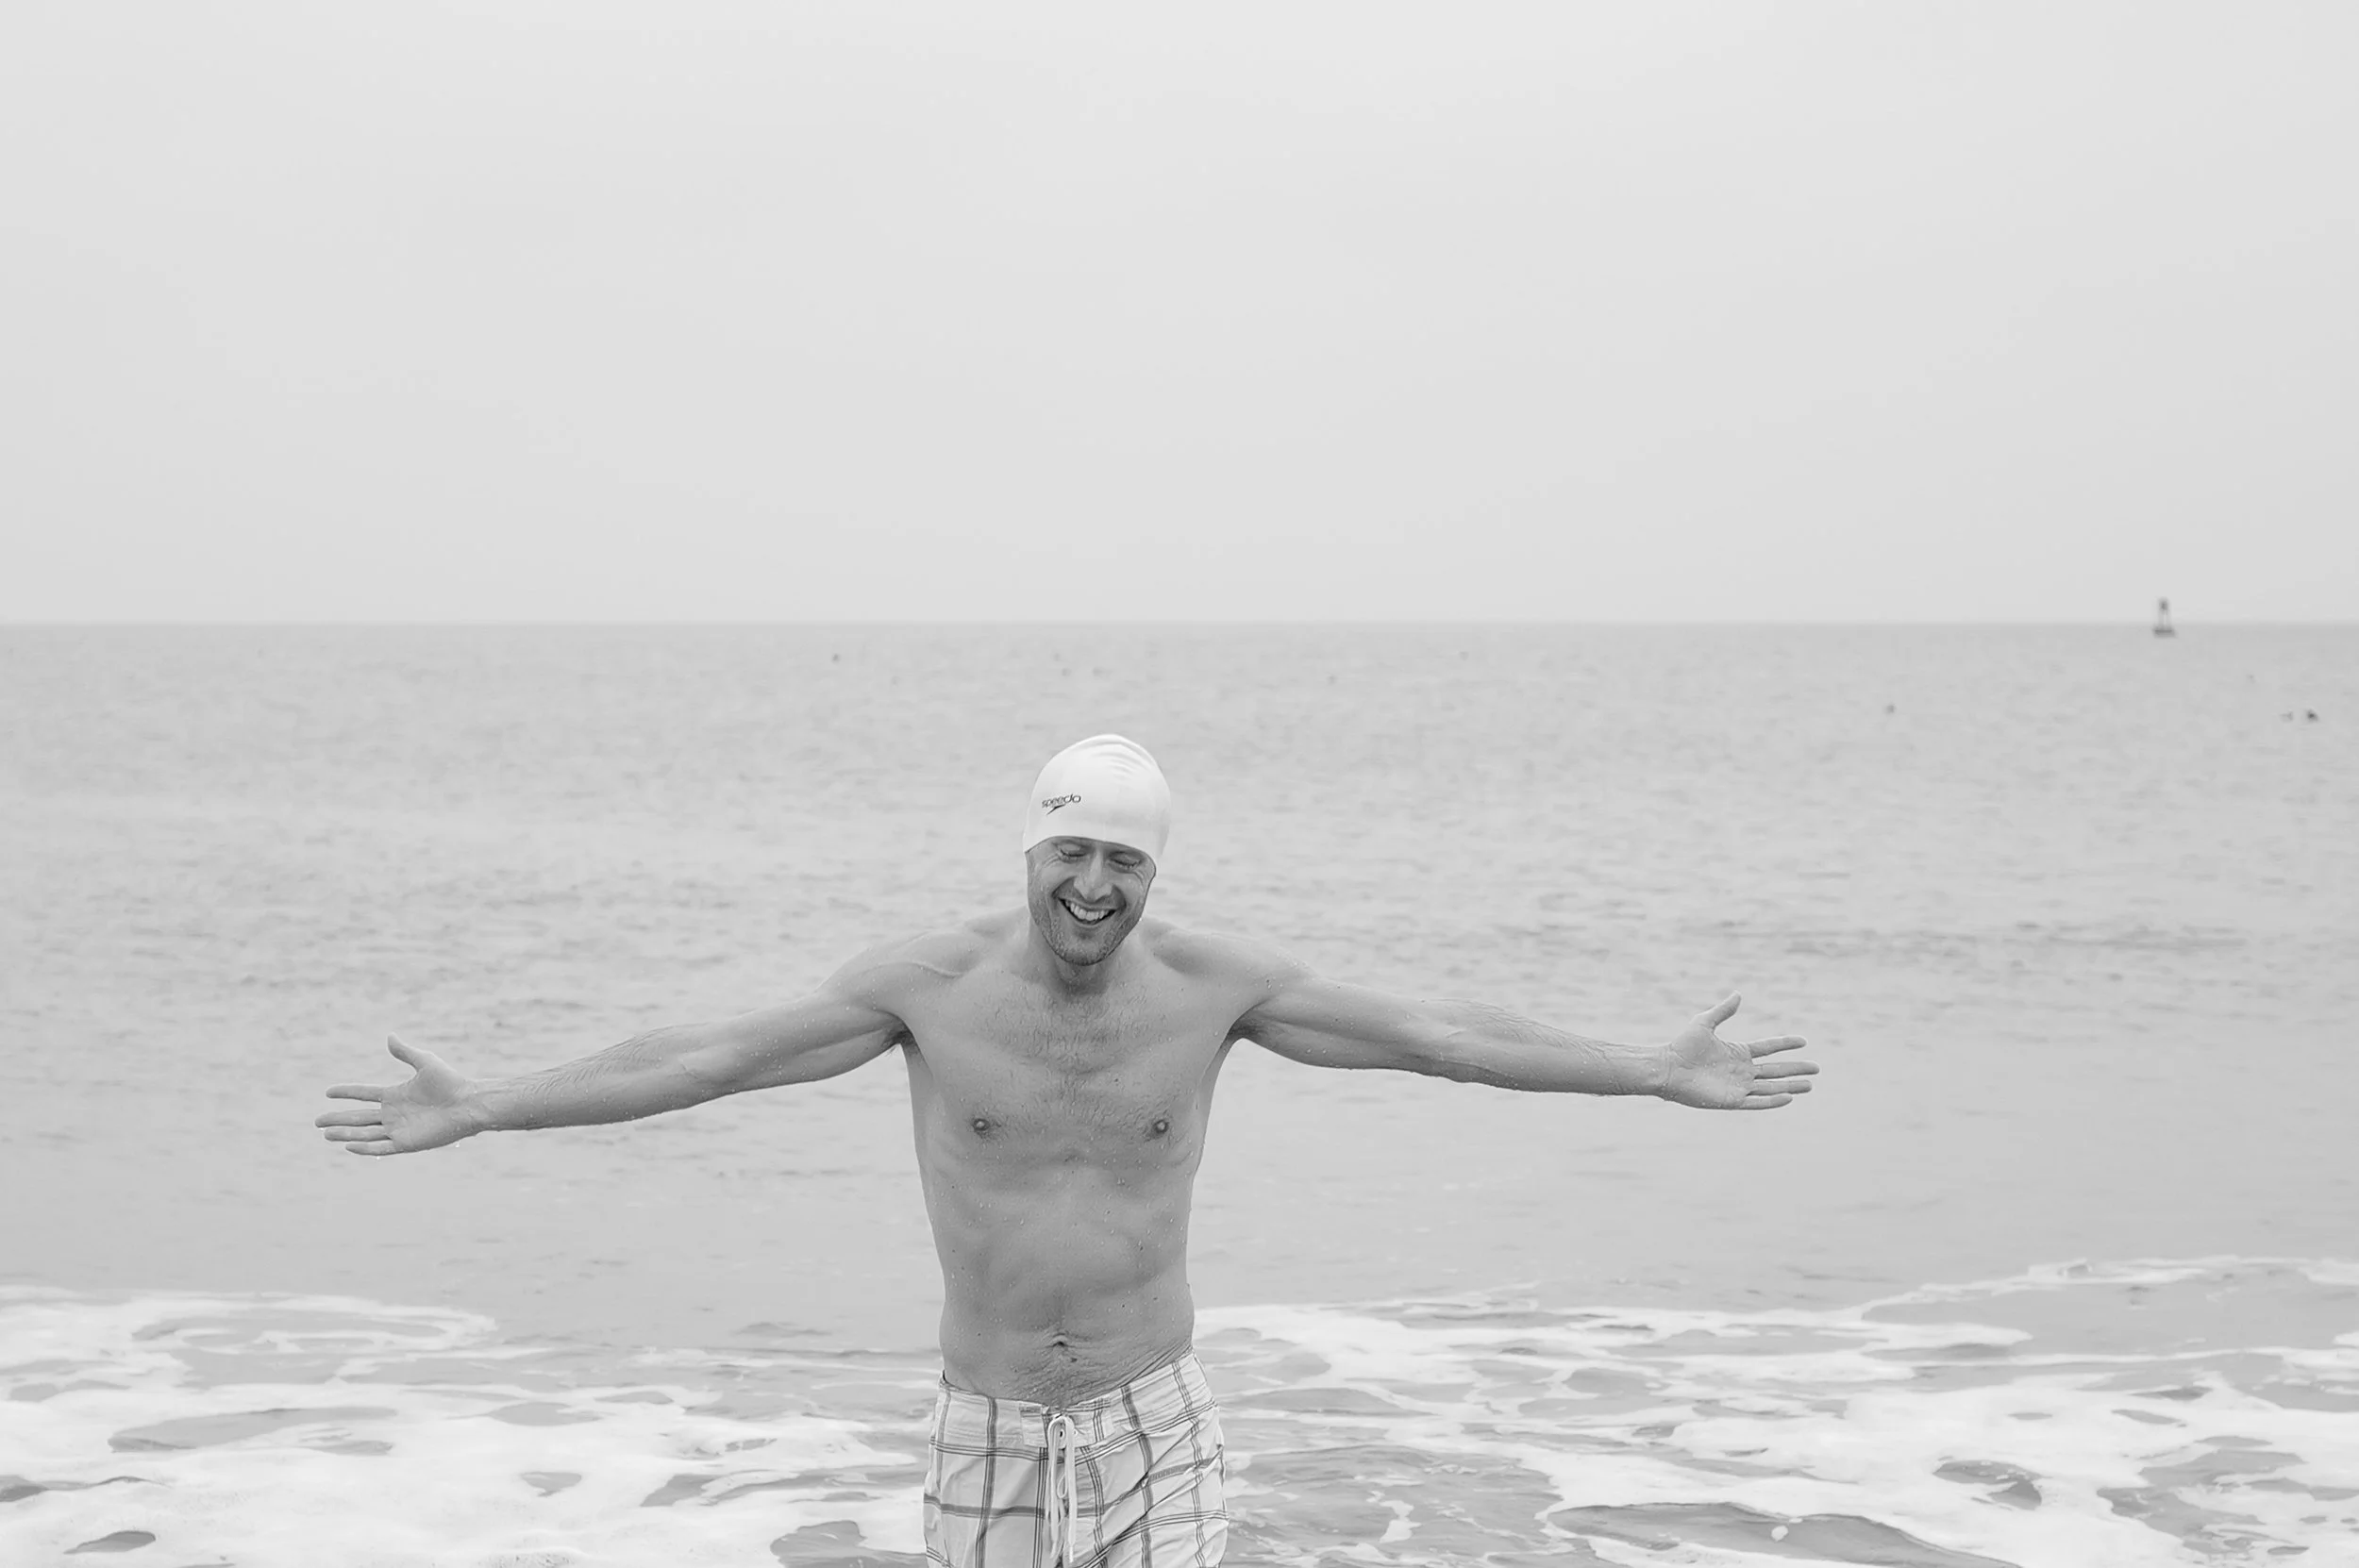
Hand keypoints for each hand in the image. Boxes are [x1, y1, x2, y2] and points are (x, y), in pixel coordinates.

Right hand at [315, 1034, 482, 1154]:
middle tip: (316, 1121)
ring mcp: (399, 1129)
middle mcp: (394, 1114)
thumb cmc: (451, 1083)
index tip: (328, 1092)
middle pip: (359, 1118)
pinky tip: (347, 1145)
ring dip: (345, 1133)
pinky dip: (364, 1147)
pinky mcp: (407, 1143)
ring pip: (364, 1133)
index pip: (364, 1095)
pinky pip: (381, 1148)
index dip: (347, 1093)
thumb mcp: (425, 1063)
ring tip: (324, 1133)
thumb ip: (405, 1052)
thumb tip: (389, 1036)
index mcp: (395, 1095)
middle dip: (338, 1119)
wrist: (468, 1103)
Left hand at [1660, 994, 1816, 1109]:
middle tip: (1817, 1068)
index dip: (1785, 1044)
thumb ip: (1723, 1010)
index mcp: (1737, 1052)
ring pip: (1771, 1087)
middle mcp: (1741, 1070)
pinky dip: (1773, 1100)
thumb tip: (1738, 993)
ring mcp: (1738, 1086)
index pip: (1768, 1048)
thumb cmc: (1683, 1046)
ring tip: (1810, 1085)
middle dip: (1796, 1069)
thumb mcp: (1705, 1023)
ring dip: (1791, 1086)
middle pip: (1776, 1070)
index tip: (1804, 1041)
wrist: (1667, 1068)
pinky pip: (1757, 1102)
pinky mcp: (1731, 1101)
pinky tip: (1789, 1097)